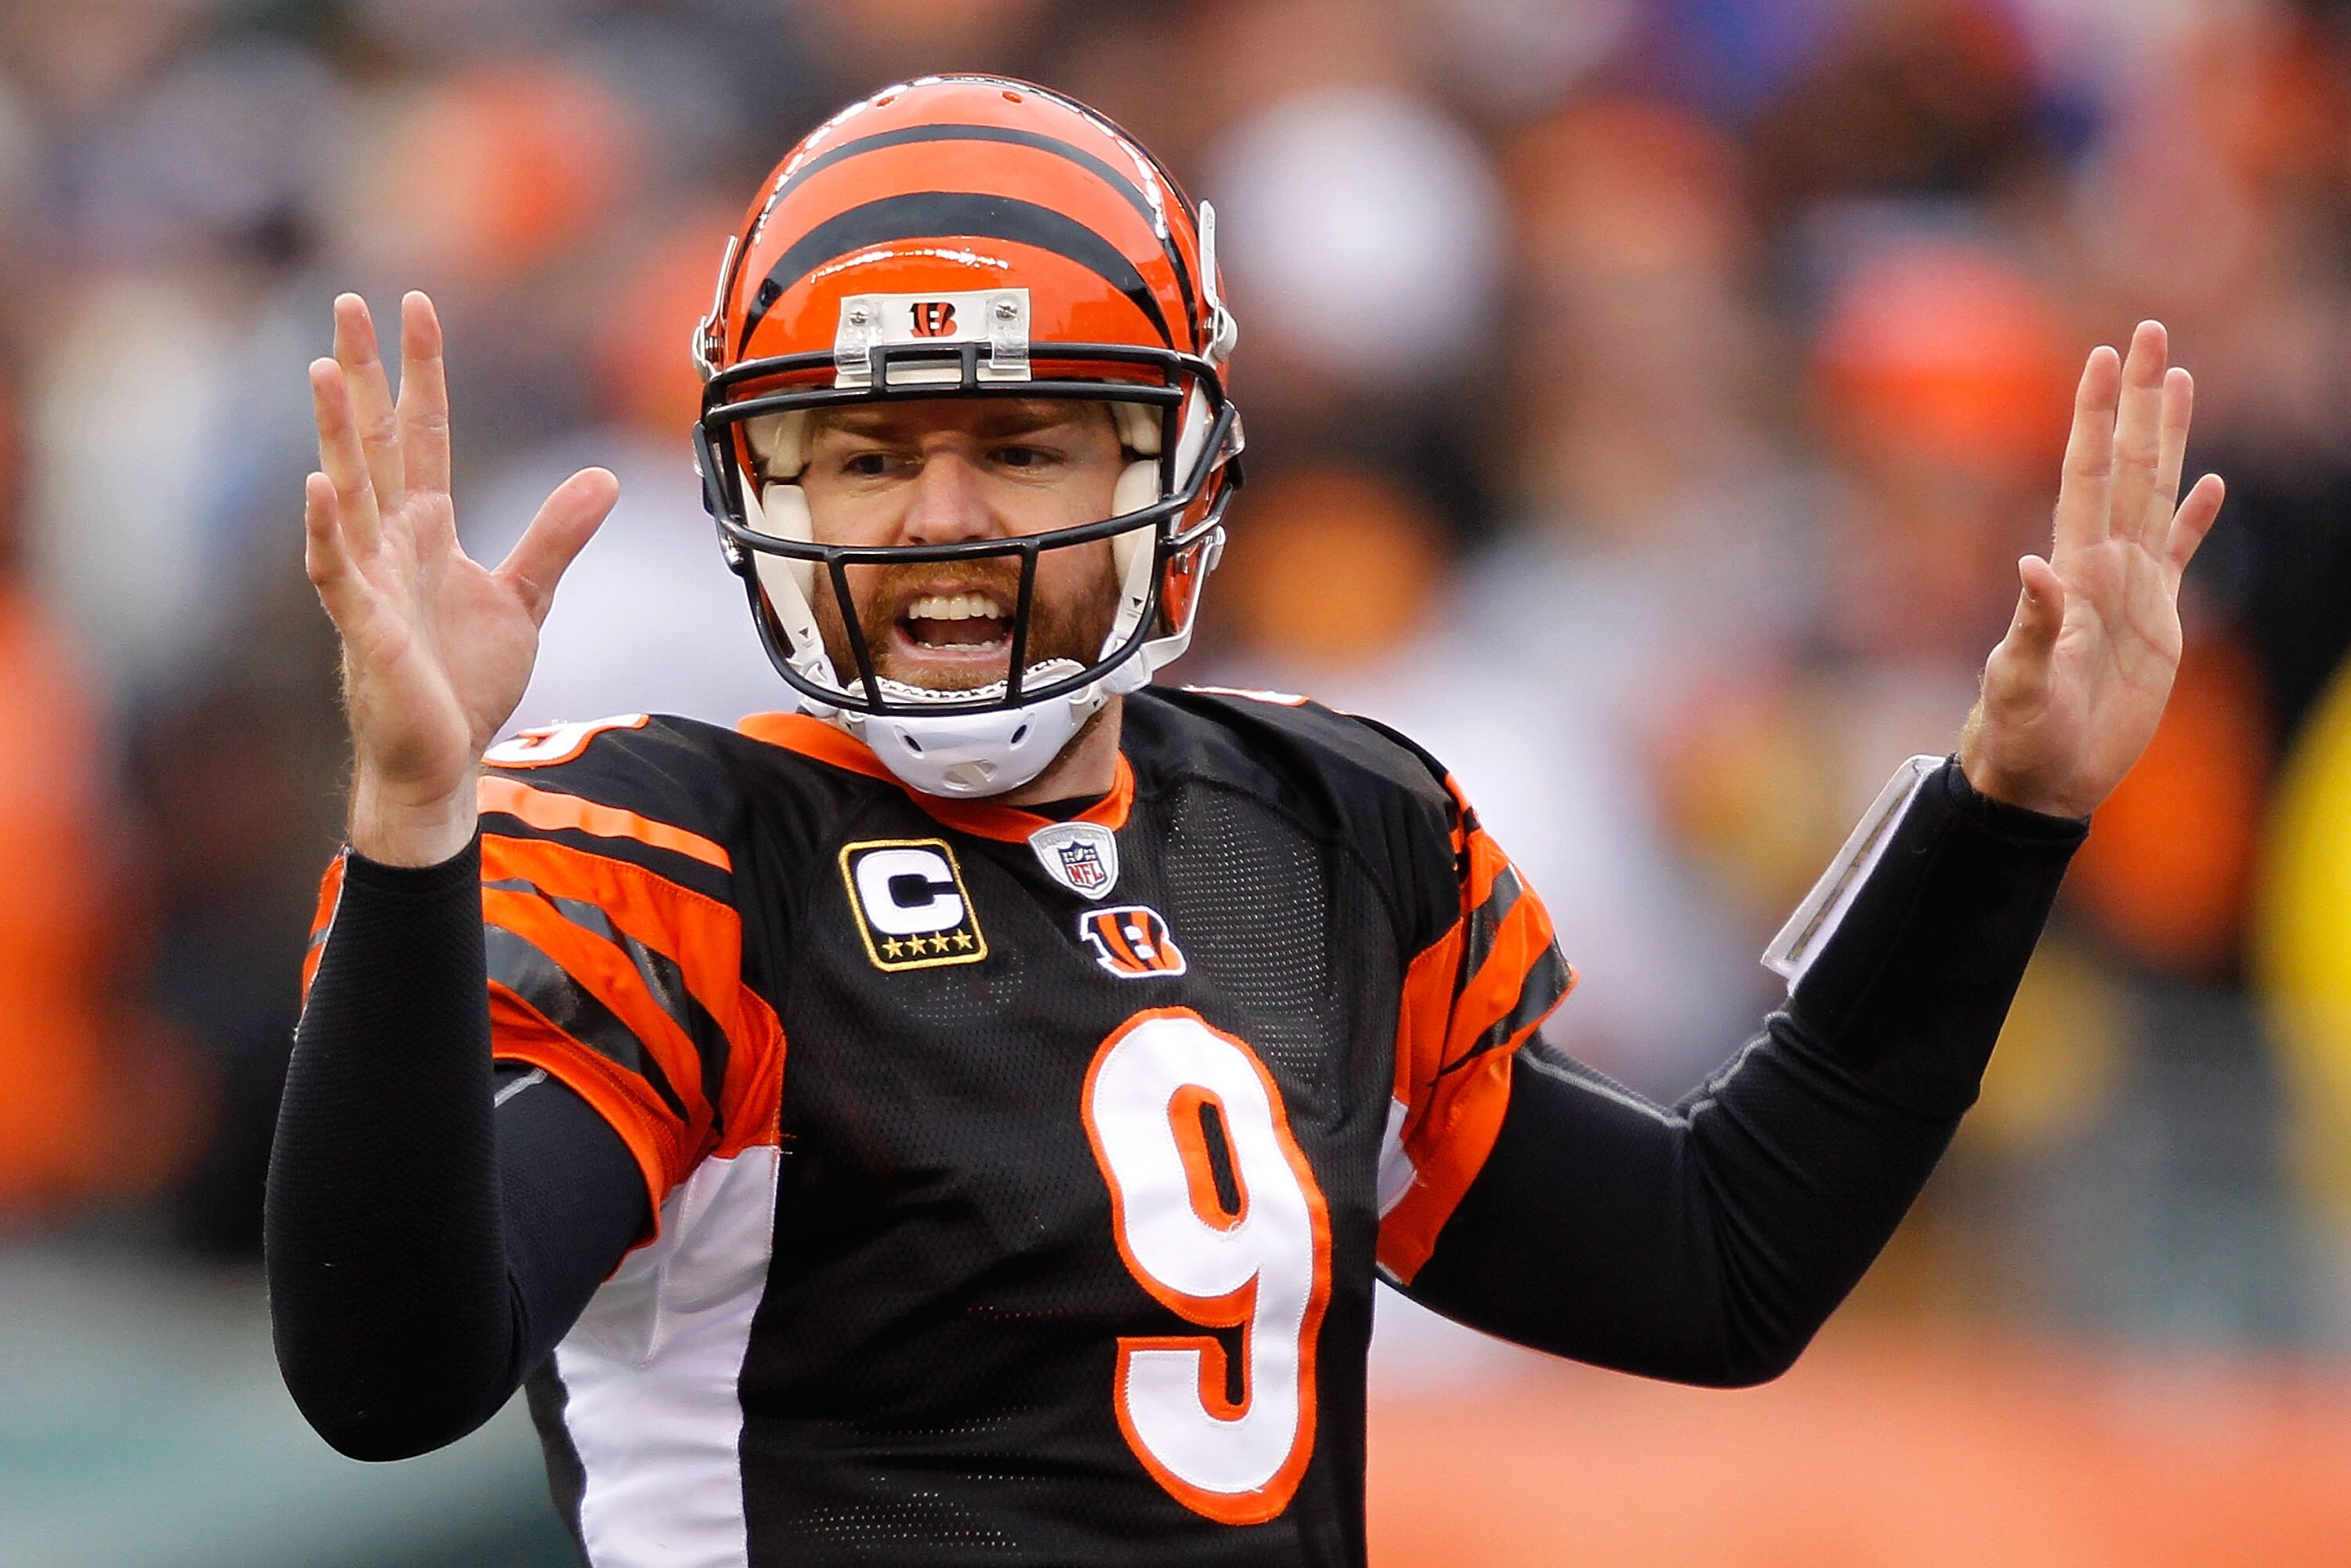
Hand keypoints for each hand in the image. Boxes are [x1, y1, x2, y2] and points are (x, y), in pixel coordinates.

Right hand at [305, 292, 617, 864]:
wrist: (444, 760)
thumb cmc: (465, 683)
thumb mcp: (525, 598)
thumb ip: (557, 537)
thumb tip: (603, 479)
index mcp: (426, 530)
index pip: (422, 433)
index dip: (421, 372)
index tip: (416, 306)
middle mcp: (390, 543)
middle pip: (375, 443)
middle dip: (361, 374)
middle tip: (346, 301)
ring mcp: (371, 582)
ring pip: (348, 492)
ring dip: (336, 433)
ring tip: (322, 369)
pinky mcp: (366, 629)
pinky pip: (337, 571)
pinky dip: (326, 529)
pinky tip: (317, 486)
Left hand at [1958, 320, 2226, 818]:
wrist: (2041, 780)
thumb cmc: (2019, 737)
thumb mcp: (2020, 683)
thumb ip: (2033, 627)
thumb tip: (2034, 566)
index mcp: (2070, 571)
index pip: (2086, 474)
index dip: (2096, 416)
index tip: (2106, 356)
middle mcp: (2100, 566)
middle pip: (2128, 464)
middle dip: (2138, 400)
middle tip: (2148, 332)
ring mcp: (2130, 590)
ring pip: (2156, 493)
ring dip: (2169, 438)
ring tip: (2182, 378)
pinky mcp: (2156, 624)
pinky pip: (2180, 557)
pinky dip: (2197, 520)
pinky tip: (2213, 484)